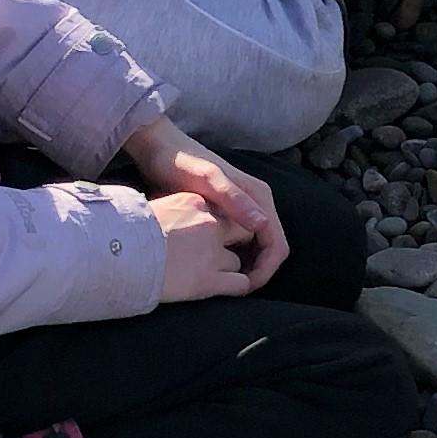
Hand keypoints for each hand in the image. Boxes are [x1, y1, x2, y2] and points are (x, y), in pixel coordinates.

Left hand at [126, 120, 288, 287]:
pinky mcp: (229, 212)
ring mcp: (244, 207)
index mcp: (259, 196)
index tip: (244, 287)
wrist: (159, 146)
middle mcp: (257, 202)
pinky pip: (241, 241)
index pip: (277, 244)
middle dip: (258, 272)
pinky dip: (234, 257)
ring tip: (225, 282)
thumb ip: (234, 199)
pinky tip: (216, 266)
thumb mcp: (206, 180)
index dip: (264, 270)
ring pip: (257, 247)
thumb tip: (262, 225)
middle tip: (235, 291)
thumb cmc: (180, 162)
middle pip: (270, 248)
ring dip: (247, 266)